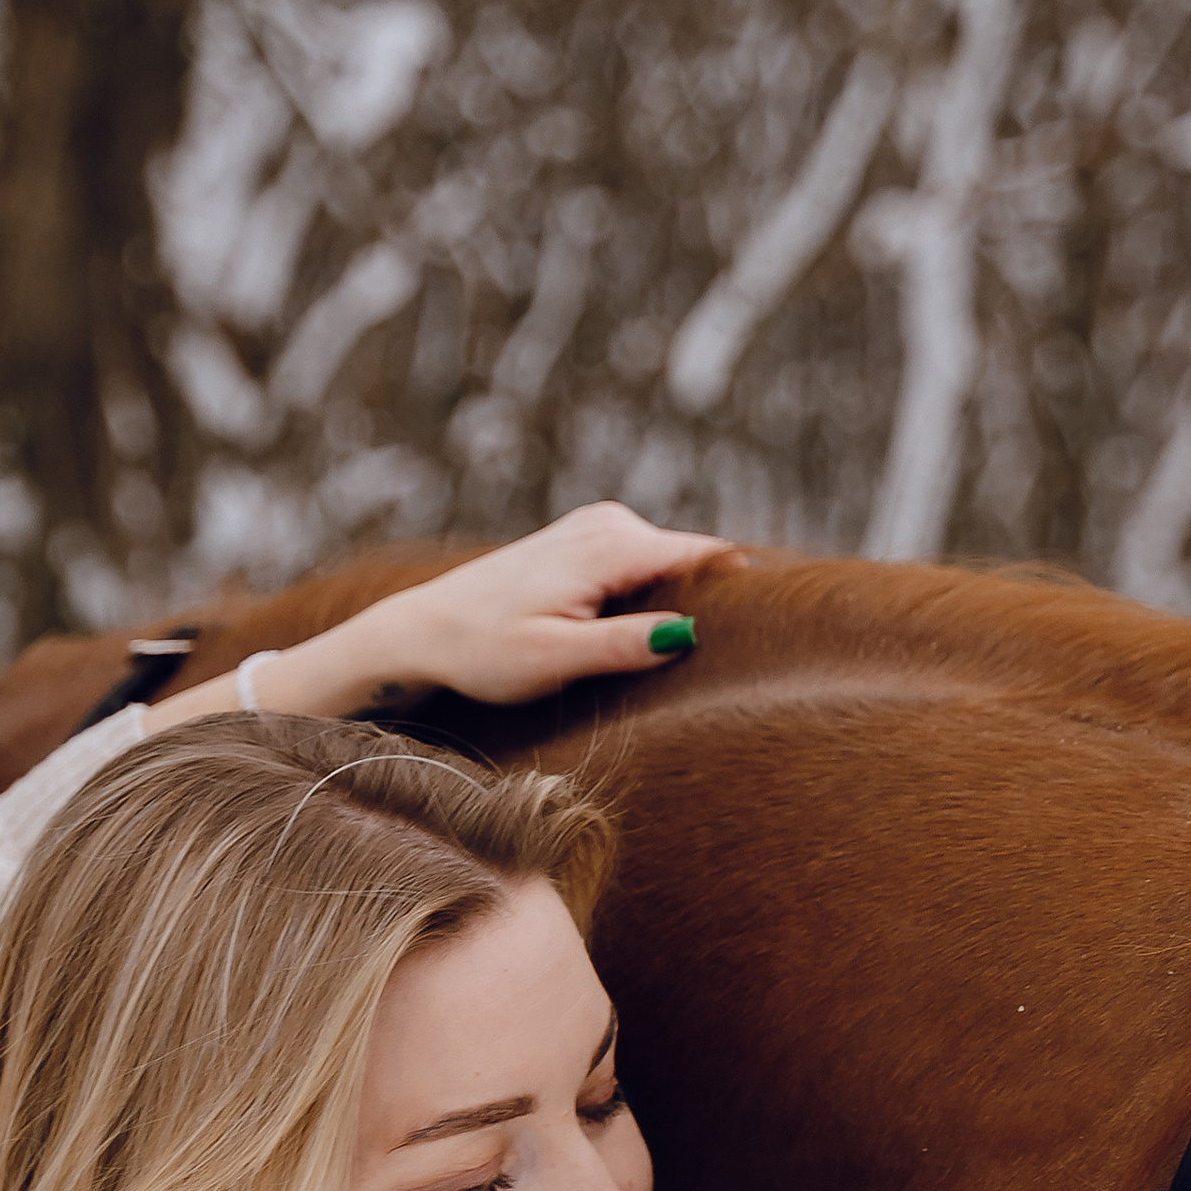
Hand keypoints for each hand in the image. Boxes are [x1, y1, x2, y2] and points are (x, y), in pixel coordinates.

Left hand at [323, 504, 731, 706]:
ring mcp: (598, 527)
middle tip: (697, 666)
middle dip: (703, 606)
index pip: (705, 555)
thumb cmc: (484, 650)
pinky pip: (645, 565)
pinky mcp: (589, 540)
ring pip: (670, 566)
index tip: (763, 634)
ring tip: (654, 655)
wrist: (427, 629)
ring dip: (674, 605)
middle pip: (692, 562)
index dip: (740, 593)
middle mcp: (610, 523)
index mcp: (609, 547)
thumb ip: (623, 644)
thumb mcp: (556, 659)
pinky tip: (628, 635)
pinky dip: (649, 599)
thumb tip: (688, 633)